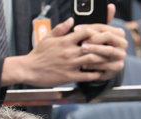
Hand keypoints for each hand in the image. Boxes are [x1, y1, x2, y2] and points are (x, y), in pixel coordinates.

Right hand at [2, 5, 123, 86]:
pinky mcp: (69, 77)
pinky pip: (86, 75)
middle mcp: (69, 52)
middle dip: (104, 47)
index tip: (101, 35)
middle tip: (112, 48)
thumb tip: (72, 20)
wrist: (28, 69)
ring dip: (102, 61)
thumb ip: (61, 28)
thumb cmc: (38, 54)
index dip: (96, 33)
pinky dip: (95, 74)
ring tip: (109, 61)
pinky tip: (99, 73)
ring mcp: (70, 65)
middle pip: (93, 46)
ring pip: (92, 61)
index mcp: (65, 41)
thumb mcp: (48, 37)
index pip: (86, 32)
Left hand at [76, 7, 126, 81]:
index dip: (89, 28)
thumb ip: (99, 24)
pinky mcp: (118, 67)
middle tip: (81, 42)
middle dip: (93, 39)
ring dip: (94, 50)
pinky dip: (95, 65)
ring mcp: (122, 55)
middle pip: (108, 37)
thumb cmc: (96, 49)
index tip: (76, 29)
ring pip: (108, 51)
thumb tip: (110, 6)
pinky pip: (106, 65)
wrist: (99, 68)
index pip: (104, 27)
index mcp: (118, 33)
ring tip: (82, 50)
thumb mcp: (95, 36)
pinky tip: (84, 64)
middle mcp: (123, 43)